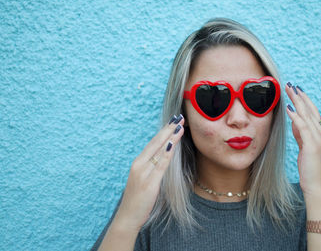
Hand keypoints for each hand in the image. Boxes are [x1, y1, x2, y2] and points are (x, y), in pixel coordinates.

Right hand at [114, 115, 184, 231]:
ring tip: (180, 126)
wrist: (127, 217)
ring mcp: (143, 173)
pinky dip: (166, 154)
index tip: (173, 121)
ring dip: (170, 137)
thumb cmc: (137, 200)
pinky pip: (160, 165)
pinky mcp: (149, 183)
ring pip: (159, 151)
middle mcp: (139, 165)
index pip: (153, 143)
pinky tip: (172, 144)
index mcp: (138, 163)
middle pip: (156, 143)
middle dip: (168, 129)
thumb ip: (152, 168)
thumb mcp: (144, 180)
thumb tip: (163, 158)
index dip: (164, 131)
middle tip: (179, 117)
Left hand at [285, 84, 320, 198]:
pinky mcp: (312, 145)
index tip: (296, 90)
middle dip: (300, 97)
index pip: (313, 113)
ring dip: (297, 102)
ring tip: (289, 90)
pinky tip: (288, 109)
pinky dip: (295, 117)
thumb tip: (294, 122)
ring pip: (307, 115)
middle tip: (291, 84)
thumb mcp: (304, 147)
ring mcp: (318, 139)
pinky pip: (303, 127)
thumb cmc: (309, 168)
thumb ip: (301, 134)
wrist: (316, 185)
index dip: (304, 101)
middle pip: (310, 110)